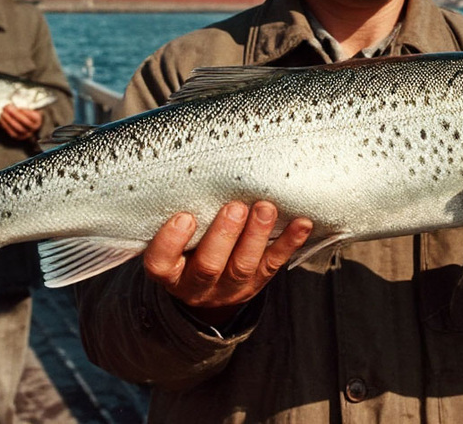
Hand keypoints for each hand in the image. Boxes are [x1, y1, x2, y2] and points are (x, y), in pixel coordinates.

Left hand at [0, 105, 42, 141]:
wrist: (25, 122)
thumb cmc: (25, 112)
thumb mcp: (27, 107)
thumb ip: (22, 106)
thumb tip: (11, 106)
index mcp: (37, 119)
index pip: (33, 116)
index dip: (26, 112)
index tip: (18, 107)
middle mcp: (34, 128)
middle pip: (25, 122)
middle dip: (15, 114)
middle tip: (7, 107)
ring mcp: (26, 134)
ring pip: (18, 128)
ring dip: (9, 120)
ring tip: (3, 113)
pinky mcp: (19, 137)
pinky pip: (12, 133)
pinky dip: (6, 126)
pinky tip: (1, 119)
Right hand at [142, 201, 312, 325]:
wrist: (208, 287)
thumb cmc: (186, 249)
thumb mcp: (173, 241)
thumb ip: (177, 217)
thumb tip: (191, 173)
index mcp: (170, 272)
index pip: (161, 263)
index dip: (171, 242)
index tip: (185, 216)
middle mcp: (197, 285)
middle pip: (208, 266)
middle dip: (224, 235)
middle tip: (235, 207)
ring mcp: (229, 288)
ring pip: (242, 266)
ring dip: (256, 235)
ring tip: (265, 208)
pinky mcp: (257, 282)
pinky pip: (274, 264)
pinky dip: (289, 242)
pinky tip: (302, 223)